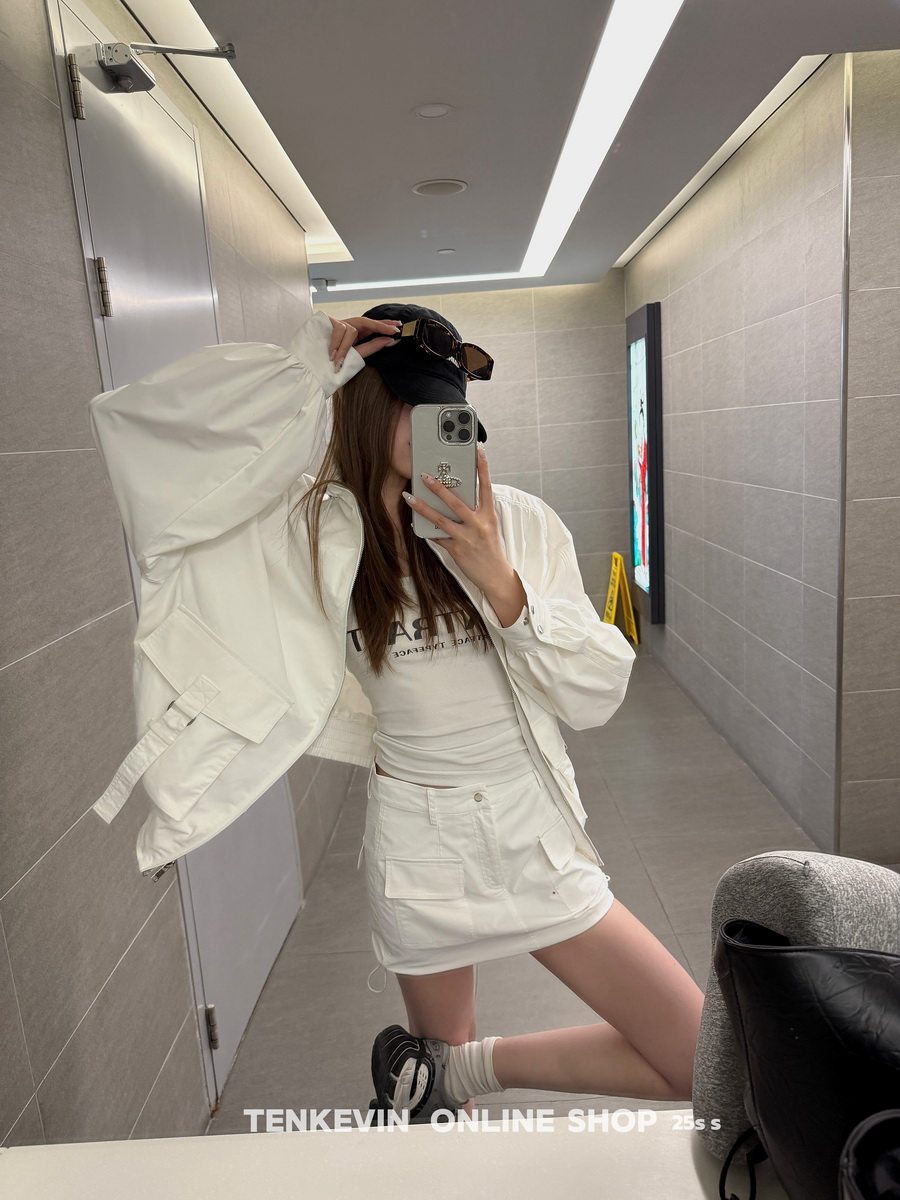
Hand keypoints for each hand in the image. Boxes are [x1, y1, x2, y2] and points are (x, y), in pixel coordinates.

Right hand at [327, 315, 401, 368]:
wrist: (308, 368)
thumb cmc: (331, 364)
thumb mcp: (354, 357)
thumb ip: (370, 348)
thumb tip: (390, 340)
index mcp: (354, 335)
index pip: (371, 327)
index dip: (384, 325)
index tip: (399, 326)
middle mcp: (347, 327)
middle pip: (365, 321)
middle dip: (380, 326)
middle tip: (393, 330)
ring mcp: (336, 323)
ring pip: (350, 329)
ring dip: (345, 347)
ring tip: (338, 360)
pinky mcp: (326, 321)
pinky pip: (338, 329)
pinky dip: (336, 344)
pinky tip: (332, 355)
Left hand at [403, 445, 510, 593]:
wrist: (496, 576)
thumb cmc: (491, 548)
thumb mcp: (489, 526)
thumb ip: (477, 511)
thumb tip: (461, 497)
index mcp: (489, 515)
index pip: (486, 487)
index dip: (483, 468)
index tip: (478, 451)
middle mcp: (478, 524)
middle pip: (456, 502)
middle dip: (439, 488)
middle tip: (425, 475)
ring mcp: (467, 537)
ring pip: (440, 519)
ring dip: (422, 507)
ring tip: (409, 496)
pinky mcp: (457, 550)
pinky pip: (437, 537)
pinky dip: (425, 530)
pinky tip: (415, 524)